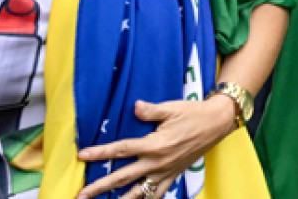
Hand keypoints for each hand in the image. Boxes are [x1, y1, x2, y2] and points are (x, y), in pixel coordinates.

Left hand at [75, 96, 237, 198]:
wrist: (217, 123)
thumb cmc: (193, 113)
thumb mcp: (172, 108)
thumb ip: (151, 110)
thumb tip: (135, 107)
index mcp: (155, 144)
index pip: (122, 150)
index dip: (100, 153)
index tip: (82, 156)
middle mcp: (157, 162)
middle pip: (123, 177)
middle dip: (100, 186)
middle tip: (81, 195)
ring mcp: (165, 172)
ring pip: (138, 192)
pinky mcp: (173, 176)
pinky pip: (156, 194)